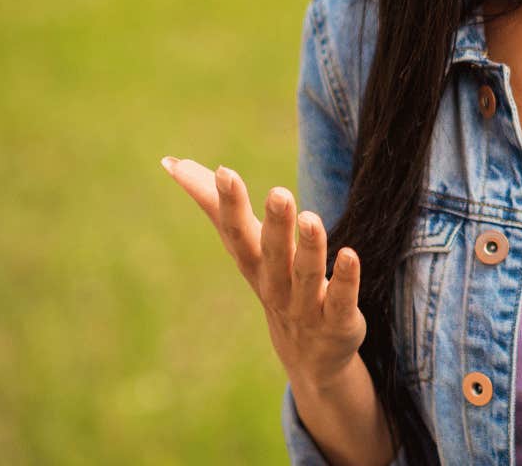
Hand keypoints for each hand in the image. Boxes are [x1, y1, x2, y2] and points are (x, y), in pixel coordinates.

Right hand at [160, 157, 365, 391]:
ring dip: (309, 248)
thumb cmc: (275, 284)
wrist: (309, 357)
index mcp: (253, 264)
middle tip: (279, 192)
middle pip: (271, 254)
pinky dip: (344, 279)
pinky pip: (340, 300)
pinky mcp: (337, 322)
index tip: (224, 172)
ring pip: (305, 276)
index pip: (236, 233)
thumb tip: (171, 162)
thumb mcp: (246, 247)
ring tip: (310, 218)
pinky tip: (350, 255)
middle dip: (274, 224)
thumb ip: (215, 206)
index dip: (229, 205)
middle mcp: (274, 285)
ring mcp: (305, 307)